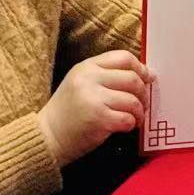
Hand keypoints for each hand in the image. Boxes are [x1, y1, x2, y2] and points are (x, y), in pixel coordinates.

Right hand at [37, 51, 153, 166]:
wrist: (46, 136)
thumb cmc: (69, 112)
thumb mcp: (81, 83)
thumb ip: (108, 75)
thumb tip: (147, 74)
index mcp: (86, 67)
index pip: (123, 58)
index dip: (140, 68)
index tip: (147, 78)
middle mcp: (89, 79)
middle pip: (132, 78)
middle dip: (144, 92)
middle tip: (143, 103)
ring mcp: (93, 98)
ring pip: (133, 100)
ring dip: (140, 111)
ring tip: (136, 118)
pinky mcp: (98, 119)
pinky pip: (127, 118)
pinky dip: (132, 124)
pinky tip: (127, 126)